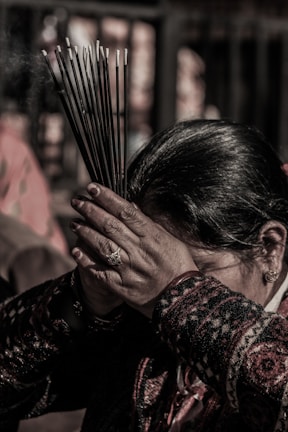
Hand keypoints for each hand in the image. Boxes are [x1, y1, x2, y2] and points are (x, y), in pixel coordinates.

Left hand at [70, 183, 196, 317]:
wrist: (182, 299)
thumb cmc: (178, 265)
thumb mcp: (170, 240)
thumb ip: (150, 224)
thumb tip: (131, 207)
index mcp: (153, 236)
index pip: (126, 212)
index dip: (107, 198)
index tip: (92, 187)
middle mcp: (140, 250)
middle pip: (110, 225)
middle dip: (91, 211)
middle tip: (77, 201)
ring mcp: (130, 269)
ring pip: (103, 246)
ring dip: (86, 232)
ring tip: (74, 223)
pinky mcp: (122, 287)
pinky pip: (100, 272)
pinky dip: (86, 261)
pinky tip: (75, 251)